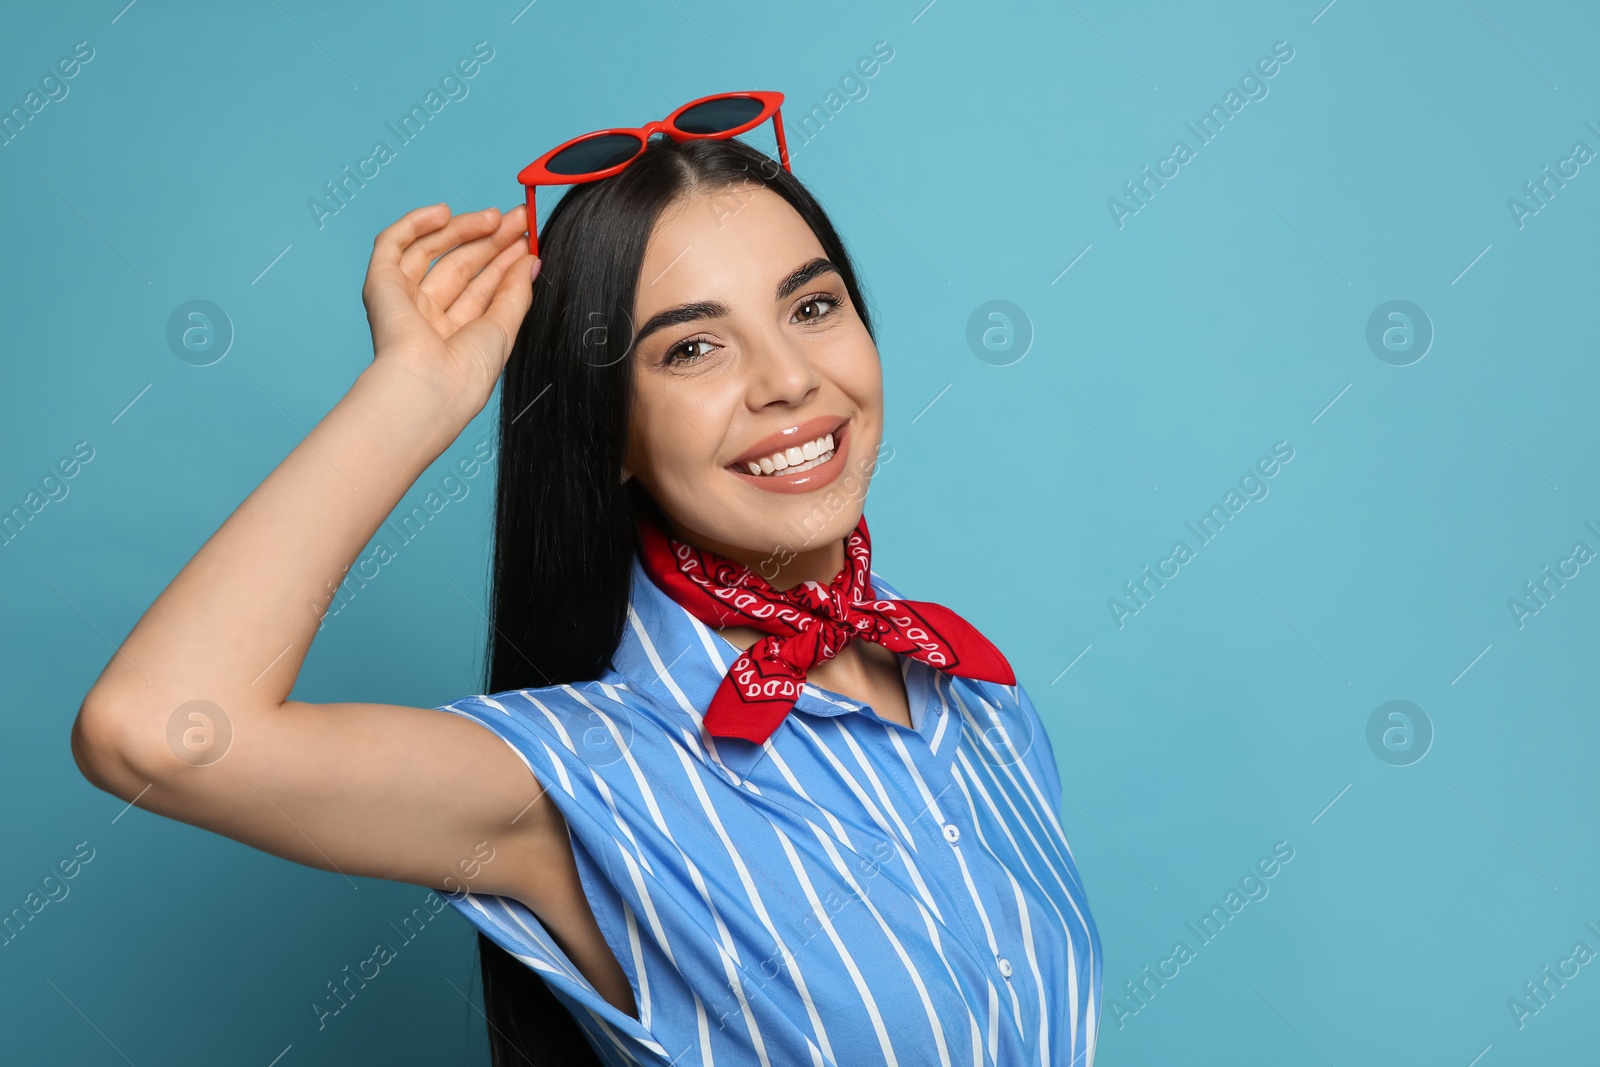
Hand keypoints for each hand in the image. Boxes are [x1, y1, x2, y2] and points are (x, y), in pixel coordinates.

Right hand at [361, 202, 539, 413]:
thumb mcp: (503, 329)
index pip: (481, 288)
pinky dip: (415, 223)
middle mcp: (426, 317)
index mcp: (454, 335)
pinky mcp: (380, 284)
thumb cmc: (466, 373)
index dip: (504, 261)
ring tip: (496, 217)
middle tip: (519, 220)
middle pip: (460, 266)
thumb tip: (530, 260)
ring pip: (430, 251)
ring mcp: (402, 300)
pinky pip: (392, 244)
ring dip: (463, 229)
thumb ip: (516, 293)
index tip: (527, 240)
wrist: (430, 385)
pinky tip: (444, 212)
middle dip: (491, 241)